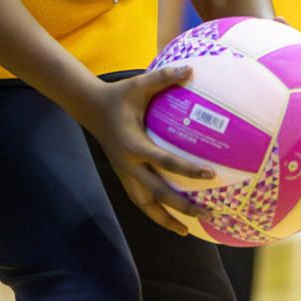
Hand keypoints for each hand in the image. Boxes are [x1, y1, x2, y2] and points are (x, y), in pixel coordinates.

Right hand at [79, 66, 217, 236]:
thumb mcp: (139, 85)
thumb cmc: (119, 95)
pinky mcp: (123, 175)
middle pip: (158, 194)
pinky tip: (168, 219)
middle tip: (207, 214)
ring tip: (186, 231)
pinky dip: (153, 211)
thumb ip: (164, 77)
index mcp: (134, 145)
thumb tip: (190, 69)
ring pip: (145, 204)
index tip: (210, 176)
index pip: (166, 162)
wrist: (90, 108)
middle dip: (182, 207)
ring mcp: (124, 173)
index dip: (188, 170)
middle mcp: (129, 165)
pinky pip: (139, 199)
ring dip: (165, 219)